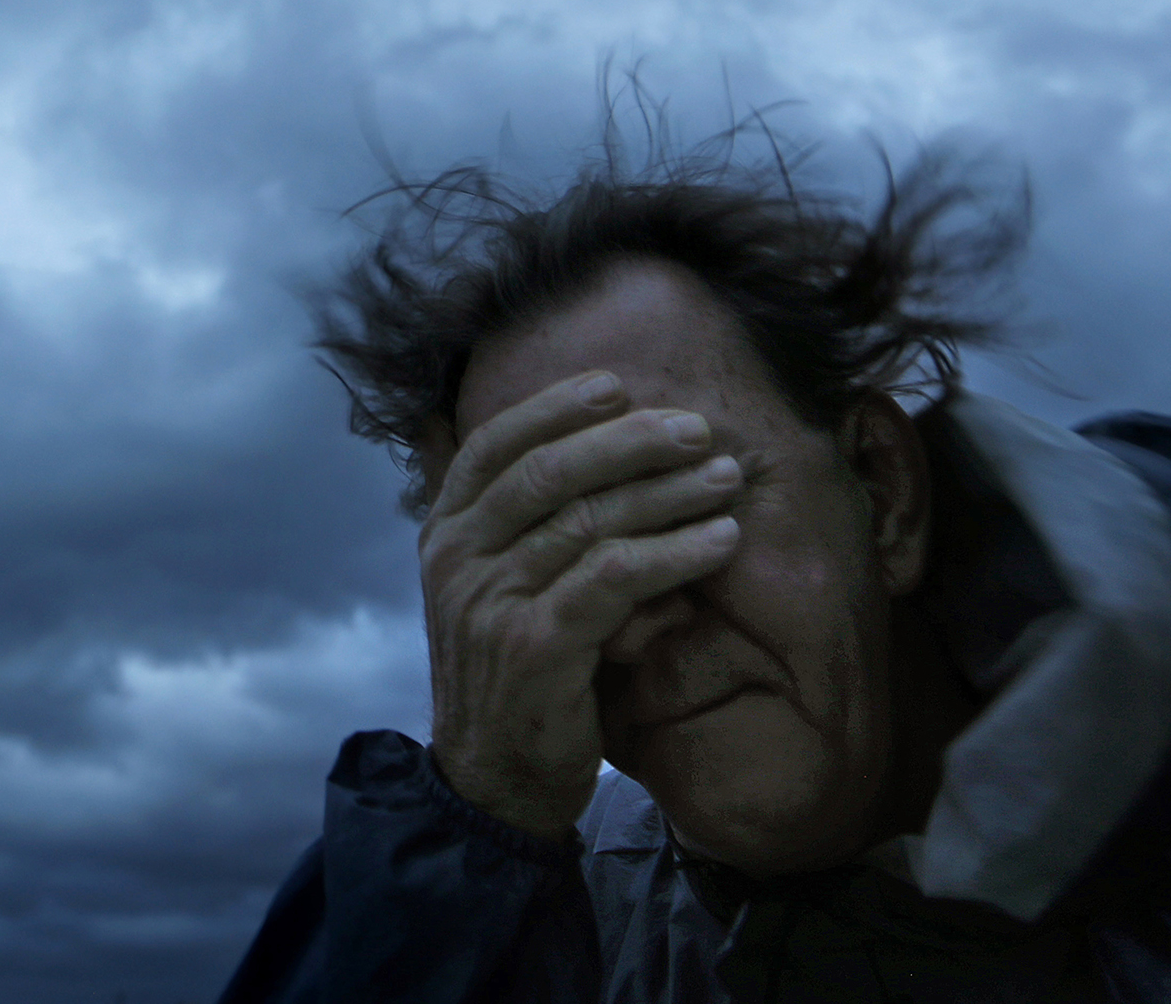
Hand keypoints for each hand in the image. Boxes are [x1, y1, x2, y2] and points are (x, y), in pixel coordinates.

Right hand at [420, 371, 742, 838]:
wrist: (494, 783)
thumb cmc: (513, 676)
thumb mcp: (495, 589)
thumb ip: (520, 525)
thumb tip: (574, 445)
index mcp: (445, 534)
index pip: (492, 445)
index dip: (554, 408)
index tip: (615, 386)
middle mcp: (457, 559)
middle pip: (547, 473)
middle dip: (628, 442)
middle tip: (696, 430)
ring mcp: (491, 602)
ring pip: (587, 521)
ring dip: (667, 494)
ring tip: (725, 479)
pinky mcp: (535, 645)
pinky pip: (613, 578)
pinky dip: (673, 553)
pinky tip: (719, 542)